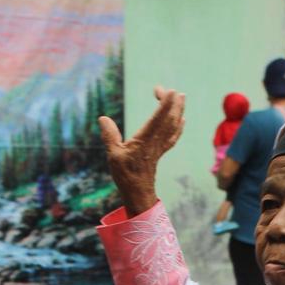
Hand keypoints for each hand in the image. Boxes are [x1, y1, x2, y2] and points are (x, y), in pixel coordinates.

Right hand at [99, 86, 184, 217]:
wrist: (138, 194)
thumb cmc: (125, 176)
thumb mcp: (113, 156)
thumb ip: (109, 136)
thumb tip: (103, 118)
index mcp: (145, 141)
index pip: (158, 120)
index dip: (165, 105)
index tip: (169, 91)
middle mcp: (155, 143)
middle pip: (169, 120)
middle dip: (173, 103)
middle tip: (172, 90)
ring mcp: (160, 148)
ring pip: (173, 127)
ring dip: (178, 111)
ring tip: (182, 97)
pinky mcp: (160, 152)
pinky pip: (172, 137)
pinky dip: (178, 126)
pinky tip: (181, 119)